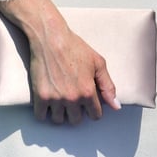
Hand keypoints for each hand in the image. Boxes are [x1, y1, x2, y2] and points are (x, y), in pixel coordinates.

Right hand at [0, 0, 118, 124]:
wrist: (49, 36)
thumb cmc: (73, 46)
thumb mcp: (97, 62)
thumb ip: (108, 86)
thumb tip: (116, 106)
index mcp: (88, 91)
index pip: (95, 115)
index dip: (92, 108)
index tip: (86, 102)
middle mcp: (73, 98)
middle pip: (76, 120)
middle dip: (76, 112)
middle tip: (71, 98)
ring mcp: (55, 98)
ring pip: (59, 120)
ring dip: (60, 113)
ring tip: (59, 100)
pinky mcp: (40, 96)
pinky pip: (41, 116)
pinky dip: (43, 112)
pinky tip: (46, 102)